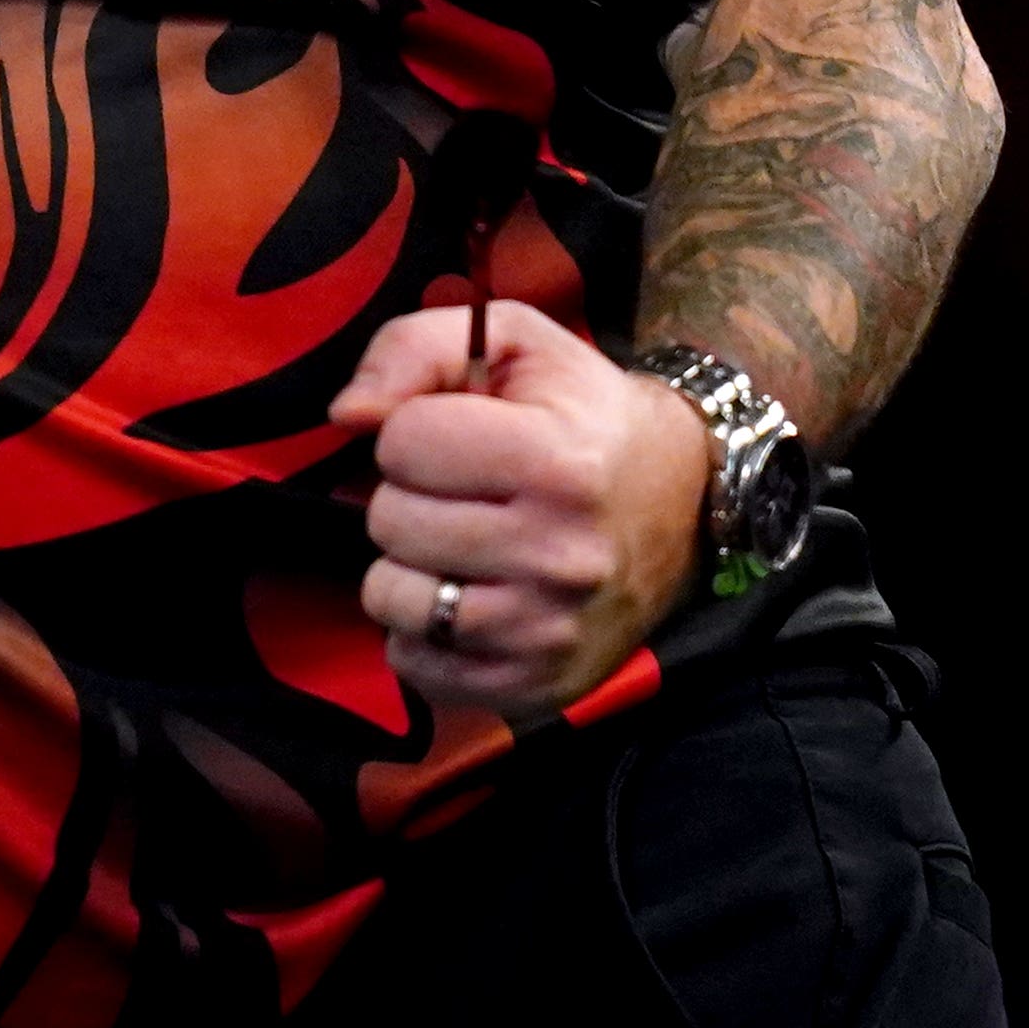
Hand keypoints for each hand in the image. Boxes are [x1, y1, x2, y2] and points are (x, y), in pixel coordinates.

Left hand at [327, 296, 714, 715]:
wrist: (683, 500)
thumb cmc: (581, 413)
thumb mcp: (514, 342)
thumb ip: (414, 349)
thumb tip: (345, 414)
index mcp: (556, 462)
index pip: (402, 443)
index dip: (415, 432)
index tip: (458, 439)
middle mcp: (559, 555)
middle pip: (390, 522)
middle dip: (409, 498)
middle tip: (461, 495)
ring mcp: (548, 630)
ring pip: (391, 598)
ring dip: (408, 566)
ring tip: (459, 546)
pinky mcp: (537, 685)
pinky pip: (414, 664)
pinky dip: (423, 630)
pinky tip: (466, 597)